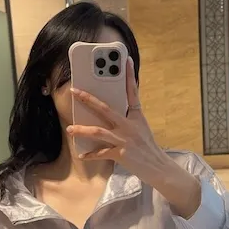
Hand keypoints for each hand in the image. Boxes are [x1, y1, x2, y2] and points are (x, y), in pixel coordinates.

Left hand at [68, 59, 201, 218]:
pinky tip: (82, 155)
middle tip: (74, 91)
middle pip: (105, 109)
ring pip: (98, 132)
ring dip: (82, 130)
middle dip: (88, 100)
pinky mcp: (120, 154)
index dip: (129, 76)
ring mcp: (124, 140)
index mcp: (136, 116)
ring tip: (70, 129)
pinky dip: (90, 155)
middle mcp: (129, 125)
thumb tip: (110, 112)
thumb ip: (128, 118)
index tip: (127, 60)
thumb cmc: (148, 147)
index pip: (132, 92)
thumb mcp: (141, 128)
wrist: (158, 167)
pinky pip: (101, 153)